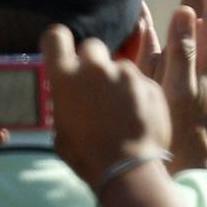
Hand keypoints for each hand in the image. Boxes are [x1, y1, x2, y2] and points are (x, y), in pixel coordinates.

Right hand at [42, 26, 173, 183]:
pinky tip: (137, 116)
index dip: (59, 43)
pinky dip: (138, 93)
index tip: (64, 52)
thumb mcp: (60, 131)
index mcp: (66, 77)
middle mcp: (95, 68)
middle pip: (92, 46)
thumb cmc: (86, 156)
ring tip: (120, 110)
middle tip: (95, 86)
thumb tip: (70, 96)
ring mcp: (126, 73)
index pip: (55, 36)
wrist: (127, 169)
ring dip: (118, 80)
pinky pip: (140, 81)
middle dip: (92, 62)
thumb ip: (64, 103)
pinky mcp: (150, 82)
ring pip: (120, 65)